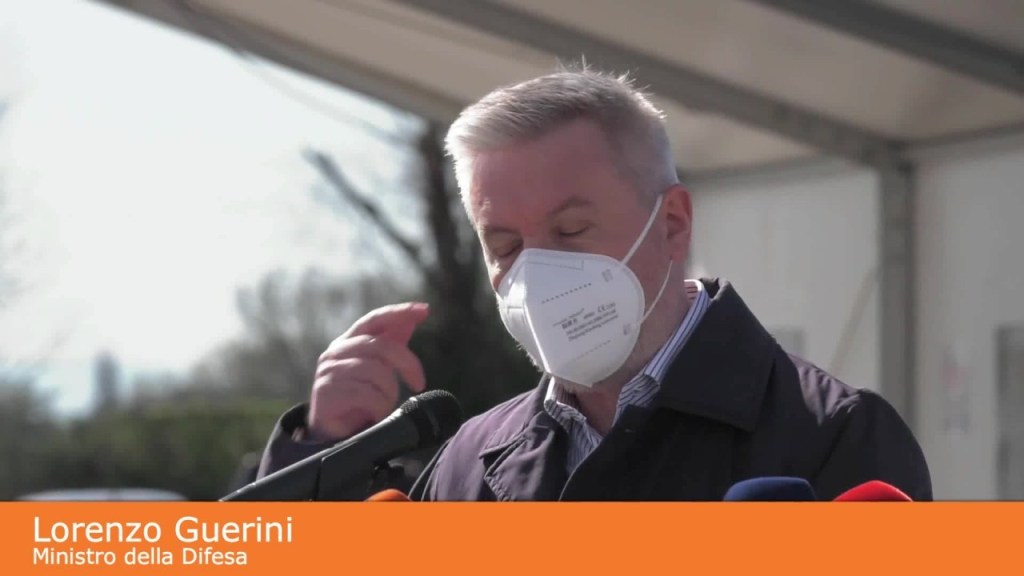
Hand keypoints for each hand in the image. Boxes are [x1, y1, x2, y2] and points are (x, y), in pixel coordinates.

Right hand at [307, 302, 429, 440]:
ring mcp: (329, 371)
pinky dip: (379, 406)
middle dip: (408, 363)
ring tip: (383, 405)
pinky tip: (374, 415)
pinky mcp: (326, 392)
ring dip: (388, 392)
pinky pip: (367, 394)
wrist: (334, 435)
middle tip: (419, 383)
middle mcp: (336, 352)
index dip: (399, 312)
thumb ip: (391, 344)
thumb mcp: (378, 368)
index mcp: (349, 341)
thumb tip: (411, 319)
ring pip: (377, 372)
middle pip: (382, 346)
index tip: (424, 310)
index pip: (375, 319)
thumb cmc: (359, 400)